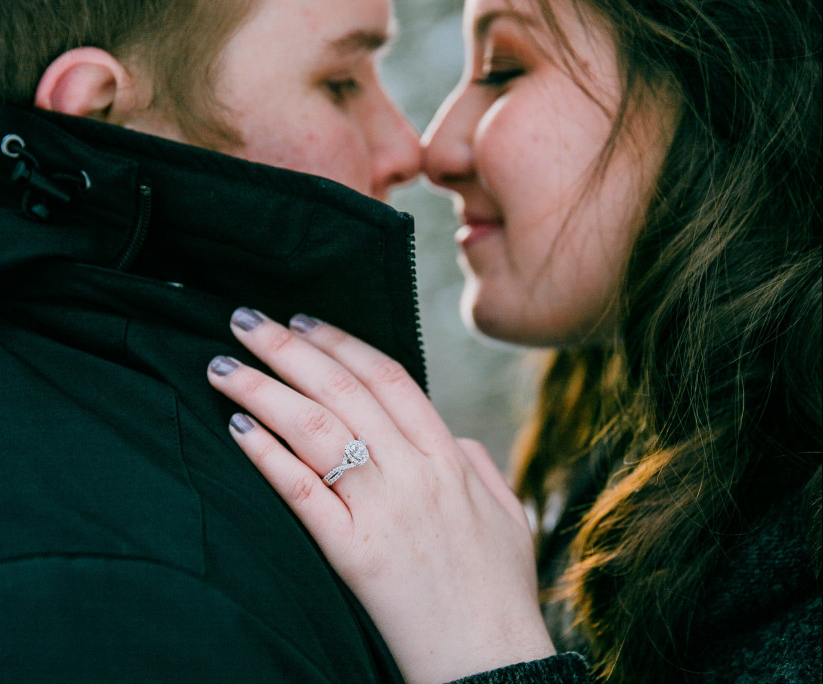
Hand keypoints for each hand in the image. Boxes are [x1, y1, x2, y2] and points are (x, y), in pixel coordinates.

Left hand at [207, 309, 554, 683]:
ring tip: (223, 367)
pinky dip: (268, 457)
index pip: (388, 377)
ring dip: (264, 391)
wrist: (494, 665)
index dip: (341, 342)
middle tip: (245, 319)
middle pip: (342, 390)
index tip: (303, 321)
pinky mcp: (355, 556)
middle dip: (288, 349)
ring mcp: (384, 511)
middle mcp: (415, 472)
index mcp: (449, 456)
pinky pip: (304, 493)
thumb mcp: (507, 513)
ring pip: (317, 430)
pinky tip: (237, 430)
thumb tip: (452, 436)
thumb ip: (477, 463)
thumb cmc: (501, 591)